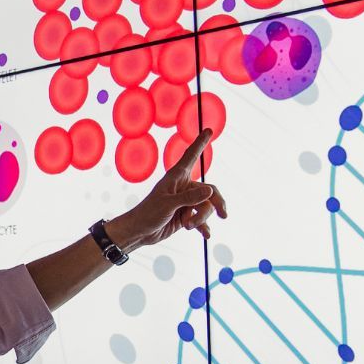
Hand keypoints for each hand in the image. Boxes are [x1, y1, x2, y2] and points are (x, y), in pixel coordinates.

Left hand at [112, 129, 227, 247]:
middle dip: (216, 202)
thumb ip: (189, 198)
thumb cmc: (148, 214)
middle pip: (209, 190)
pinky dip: (203, 227)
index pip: (191, 156)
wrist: (140, 232)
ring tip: (188, 225)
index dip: (200, 143)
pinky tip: (206, 235)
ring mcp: (186, 201)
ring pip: (206, 207)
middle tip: (224, 214)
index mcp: (176, 177)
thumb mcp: (168, 205)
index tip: (208, 129)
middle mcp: (183, 187)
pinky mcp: (186, 215)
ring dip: (200, 218)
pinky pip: (202, 219)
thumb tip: (210, 191)